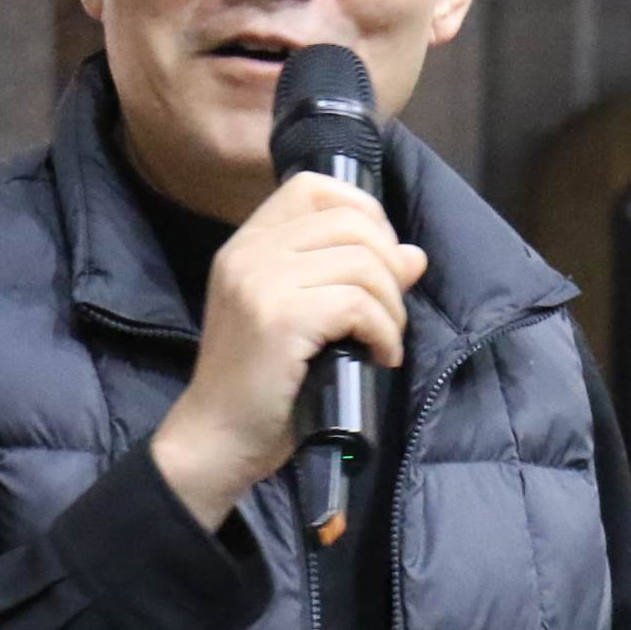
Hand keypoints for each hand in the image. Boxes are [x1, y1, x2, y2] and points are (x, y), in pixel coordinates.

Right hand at [149, 172, 425, 528]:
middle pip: (349, 222)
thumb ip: (347, 278)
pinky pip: (357, 304)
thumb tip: (414, 255)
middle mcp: (248, 253)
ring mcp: (260, 283)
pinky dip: (385, 332)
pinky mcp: (278, 320)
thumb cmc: (260, 386)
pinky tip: (381, 357)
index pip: (313, 188)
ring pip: (362, 262)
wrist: (216, 441)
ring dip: (391, 305)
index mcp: (245, 245)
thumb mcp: (301, 319)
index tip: (378, 260)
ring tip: (385, 339)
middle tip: (389, 311)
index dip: (362, 212)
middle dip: (389, 265)